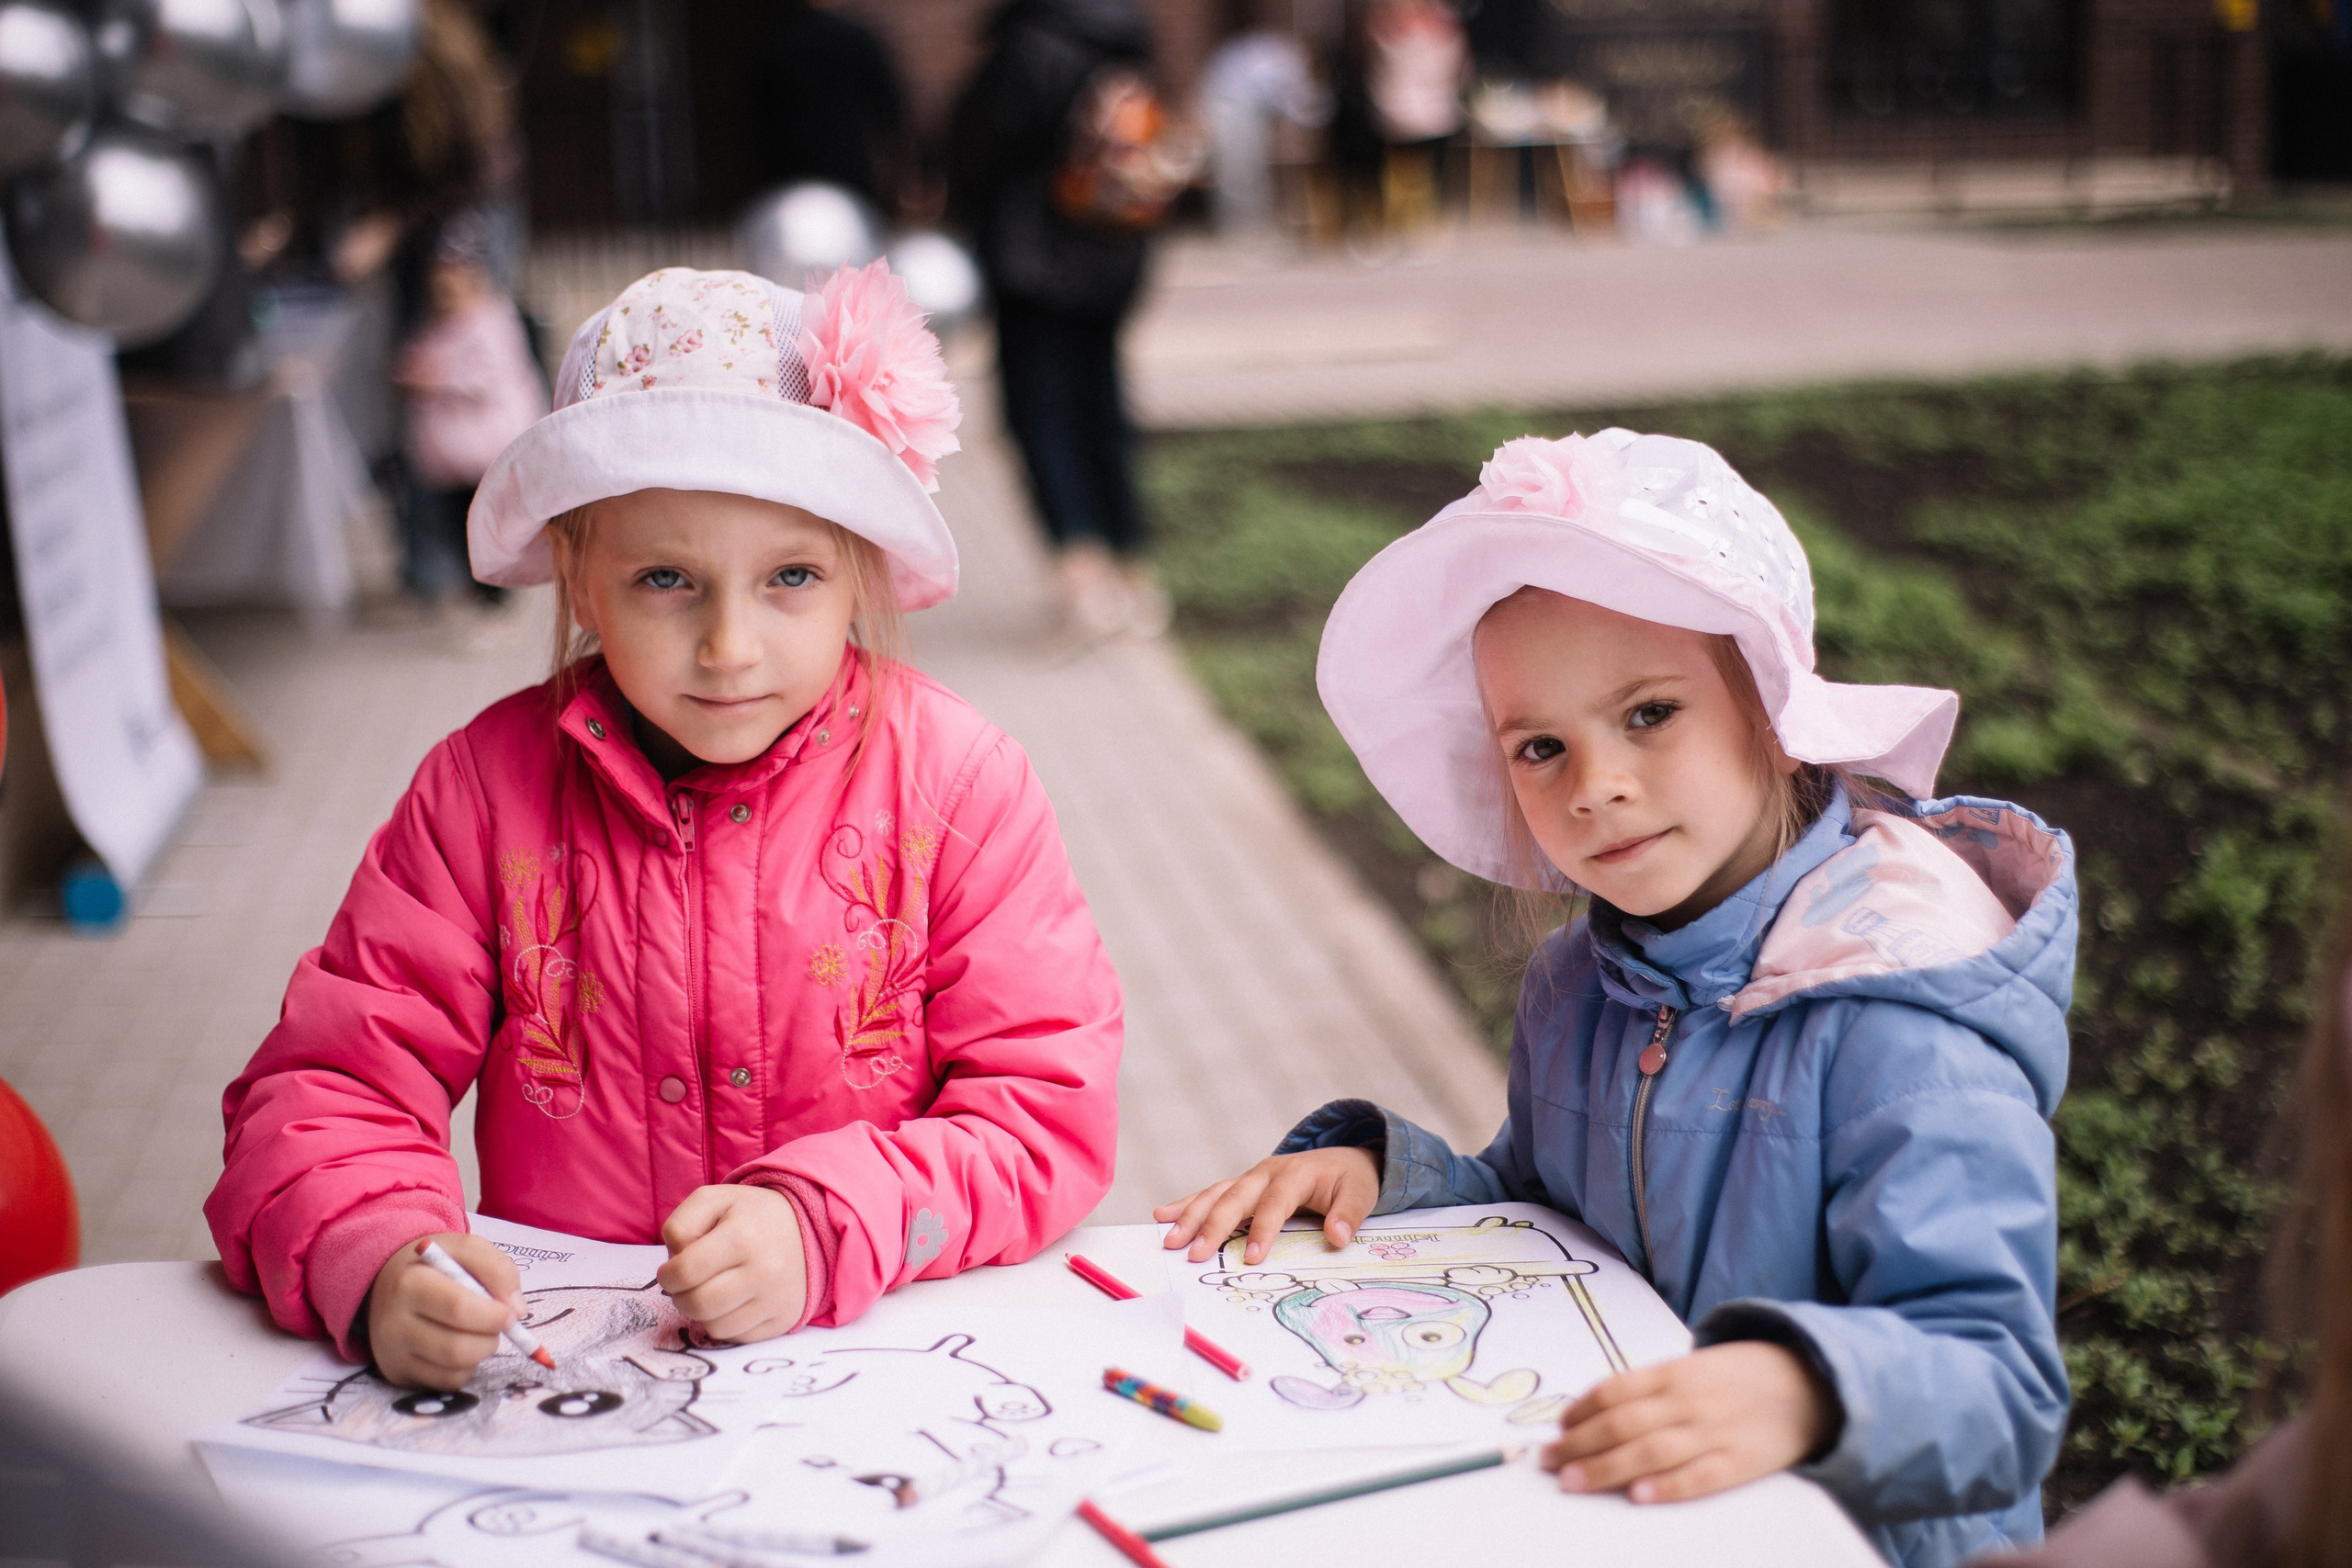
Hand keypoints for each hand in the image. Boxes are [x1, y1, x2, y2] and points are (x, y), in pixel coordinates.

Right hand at [366, 1231, 521, 1390]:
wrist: (389, 1284)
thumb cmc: (436, 1265)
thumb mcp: (467, 1249)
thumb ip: (498, 1269)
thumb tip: (517, 1310)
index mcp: (409, 1283)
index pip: (458, 1308)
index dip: (493, 1315)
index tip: (511, 1313)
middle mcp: (393, 1322)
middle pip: (456, 1348)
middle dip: (491, 1338)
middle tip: (500, 1324)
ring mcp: (393, 1353)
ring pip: (454, 1369)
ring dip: (482, 1352)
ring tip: (482, 1332)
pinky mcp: (399, 1374)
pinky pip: (447, 1382)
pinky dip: (468, 1367)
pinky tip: (464, 1345)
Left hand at [658, 1184, 806, 1343]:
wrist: (807, 1231)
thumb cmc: (751, 1216)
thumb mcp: (713, 1201)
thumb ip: (680, 1224)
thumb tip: (674, 1264)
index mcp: (742, 1237)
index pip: (686, 1271)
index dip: (667, 1275)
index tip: (670, 1272)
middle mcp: (764, 1271)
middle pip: (698, 1305)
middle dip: (680, 1297)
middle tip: (686, 1285)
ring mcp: (776, 1300)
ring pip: (715, 1327)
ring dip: (703, 1313)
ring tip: (711, 1290)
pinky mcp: (783, 1320)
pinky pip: (737, 1338)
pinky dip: (726, 1323)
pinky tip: (732, 1302)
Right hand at [1152, 1146, 1378, 1264]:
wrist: (1342, 1160)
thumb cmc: (1350, 1180)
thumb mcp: (1361, 1193)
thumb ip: (1349, 1214)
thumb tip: (1336, 1236)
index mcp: (1295, 1173)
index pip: (1275, 1202)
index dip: (1263, 1229)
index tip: (1251, 1258)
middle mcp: (1266, 1172)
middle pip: (1235, 1197)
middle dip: (1212, 1226)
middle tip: (1193, 1253)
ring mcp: (1250, 1178)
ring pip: (1216, 1195)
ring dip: (1191, 1217)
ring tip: (1170, 1239)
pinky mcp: (1242, 1186)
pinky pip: (1211, 1194)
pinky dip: (1187, 1204)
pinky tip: (1163, 1215)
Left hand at [1541, 1342, 1829, 1503]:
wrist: (1810, 1383)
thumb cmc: (1741, 1377)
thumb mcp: (1695, 1367)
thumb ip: (1652, 1386)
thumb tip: (1599, 1410)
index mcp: (1675, 1372)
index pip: (1615, 1391)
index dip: (1581, 1411)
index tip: (1556, 1429)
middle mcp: (1689, 1400)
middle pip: (1623, 1423)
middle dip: (1580, 1444)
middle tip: (1549, 1462)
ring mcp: (1714, 1431)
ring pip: (1651, 1451)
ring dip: (1607, 1468)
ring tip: (1574, 1482)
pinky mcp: (1740, 1462)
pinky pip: (1698, 1477)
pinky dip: (1668, 1486)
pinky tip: (1639, 1496)